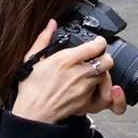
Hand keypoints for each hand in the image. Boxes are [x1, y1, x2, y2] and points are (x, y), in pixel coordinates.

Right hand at [12, 21, 127, 122]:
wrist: (32, 113)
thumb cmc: (31, 88)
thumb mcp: (32, 59)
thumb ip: (44, 39)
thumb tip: (51, 23)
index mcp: (65, 60)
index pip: (95, 46)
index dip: (100, 42)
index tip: (97, 42)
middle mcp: (77, 73)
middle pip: (107, 61)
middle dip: (104, 57)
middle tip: (98, 57)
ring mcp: (83, 88)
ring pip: (105, 76)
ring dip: (100, 72)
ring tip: (90, 71)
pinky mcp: (85, 101)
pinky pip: (99, 91)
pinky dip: (95, 87)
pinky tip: (85, 85)